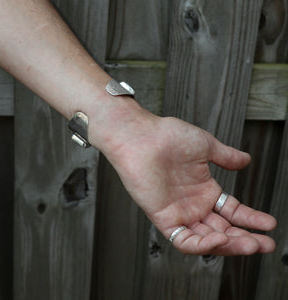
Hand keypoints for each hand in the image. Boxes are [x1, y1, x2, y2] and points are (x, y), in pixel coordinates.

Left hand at [103, 112, 276, 255]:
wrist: (142, 136)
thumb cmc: (168, 136)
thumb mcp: (205, 146)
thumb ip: (226, 156)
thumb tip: (246, 160)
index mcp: (205, 190)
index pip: (232, 211)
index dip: (251, 219)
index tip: (269, 224)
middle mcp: (194, 204)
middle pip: (223, 229)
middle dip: (244, 239)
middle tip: (265, 244)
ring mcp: (179, 212)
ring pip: (206, 239)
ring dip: (228, 245)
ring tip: (249, 244)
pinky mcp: (164, 218)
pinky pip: (183, 240)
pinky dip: (200, 245)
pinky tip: (218, 239)